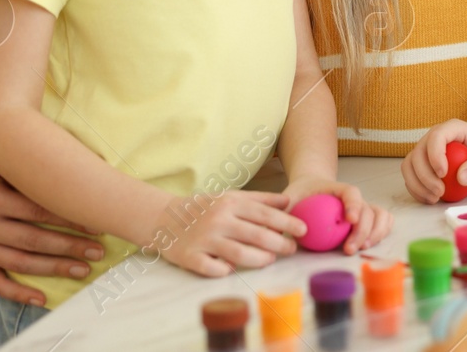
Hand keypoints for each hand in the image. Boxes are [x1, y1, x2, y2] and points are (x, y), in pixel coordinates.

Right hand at [0, 148, 104, 306]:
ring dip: (53, 269)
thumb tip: (82, 163)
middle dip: (68, 247)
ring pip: (19, 262)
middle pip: (31, 239)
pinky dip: (18, 292)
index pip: (37, 210)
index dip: (68, 218)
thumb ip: (34, 158)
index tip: (96, 224)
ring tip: (83, 270)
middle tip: (98, 251)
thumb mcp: (6, 156)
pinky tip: (42, 298)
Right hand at [153, 189, 304, 277]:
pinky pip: (212, 268)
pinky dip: (225, 270)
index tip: (303, 230)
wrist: (163, 217)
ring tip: (270, 259)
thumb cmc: (204, 208)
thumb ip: (260, 200)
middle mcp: (218, 220)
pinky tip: (233, 269)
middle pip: (255, 235)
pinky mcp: (190, 257)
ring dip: (259, 259)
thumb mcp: (230, 197)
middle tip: (292, 249)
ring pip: (238, 254)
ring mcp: (204, 239)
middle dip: (279, 244)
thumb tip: (288, 202)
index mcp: (230, 204)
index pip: (264, 214)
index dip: (286, 222)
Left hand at [283, 177, 392, 253]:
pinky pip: (383, 221)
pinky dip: (382, 231)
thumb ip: (280, 213)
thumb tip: (272, 231)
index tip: (349, 219)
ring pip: (379, 215)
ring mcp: (363, 207)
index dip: (353, 205)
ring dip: (376, 232)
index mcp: (337, 189)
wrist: (310, 190)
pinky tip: (370, 245)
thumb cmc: (299, 197)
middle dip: (363, 230)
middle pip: (368, 209)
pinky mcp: (367, 217)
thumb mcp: (287, 201)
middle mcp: (354, 198)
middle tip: (349, 249)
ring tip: (361, 249)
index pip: (351, 192)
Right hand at [401, 121, 466, 203]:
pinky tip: (430, 199)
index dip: (435, 155)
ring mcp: (426, 150)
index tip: (443, 175)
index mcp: (452, 129)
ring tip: (434, 198)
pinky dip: (416, 189)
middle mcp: (434, 136)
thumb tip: (461, 178)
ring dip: (417, 184)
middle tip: (440, 192)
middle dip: (425, 176)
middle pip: (418, 153)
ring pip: (410, 165)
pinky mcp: (423, 165)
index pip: (436, 137)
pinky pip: (411, 176)